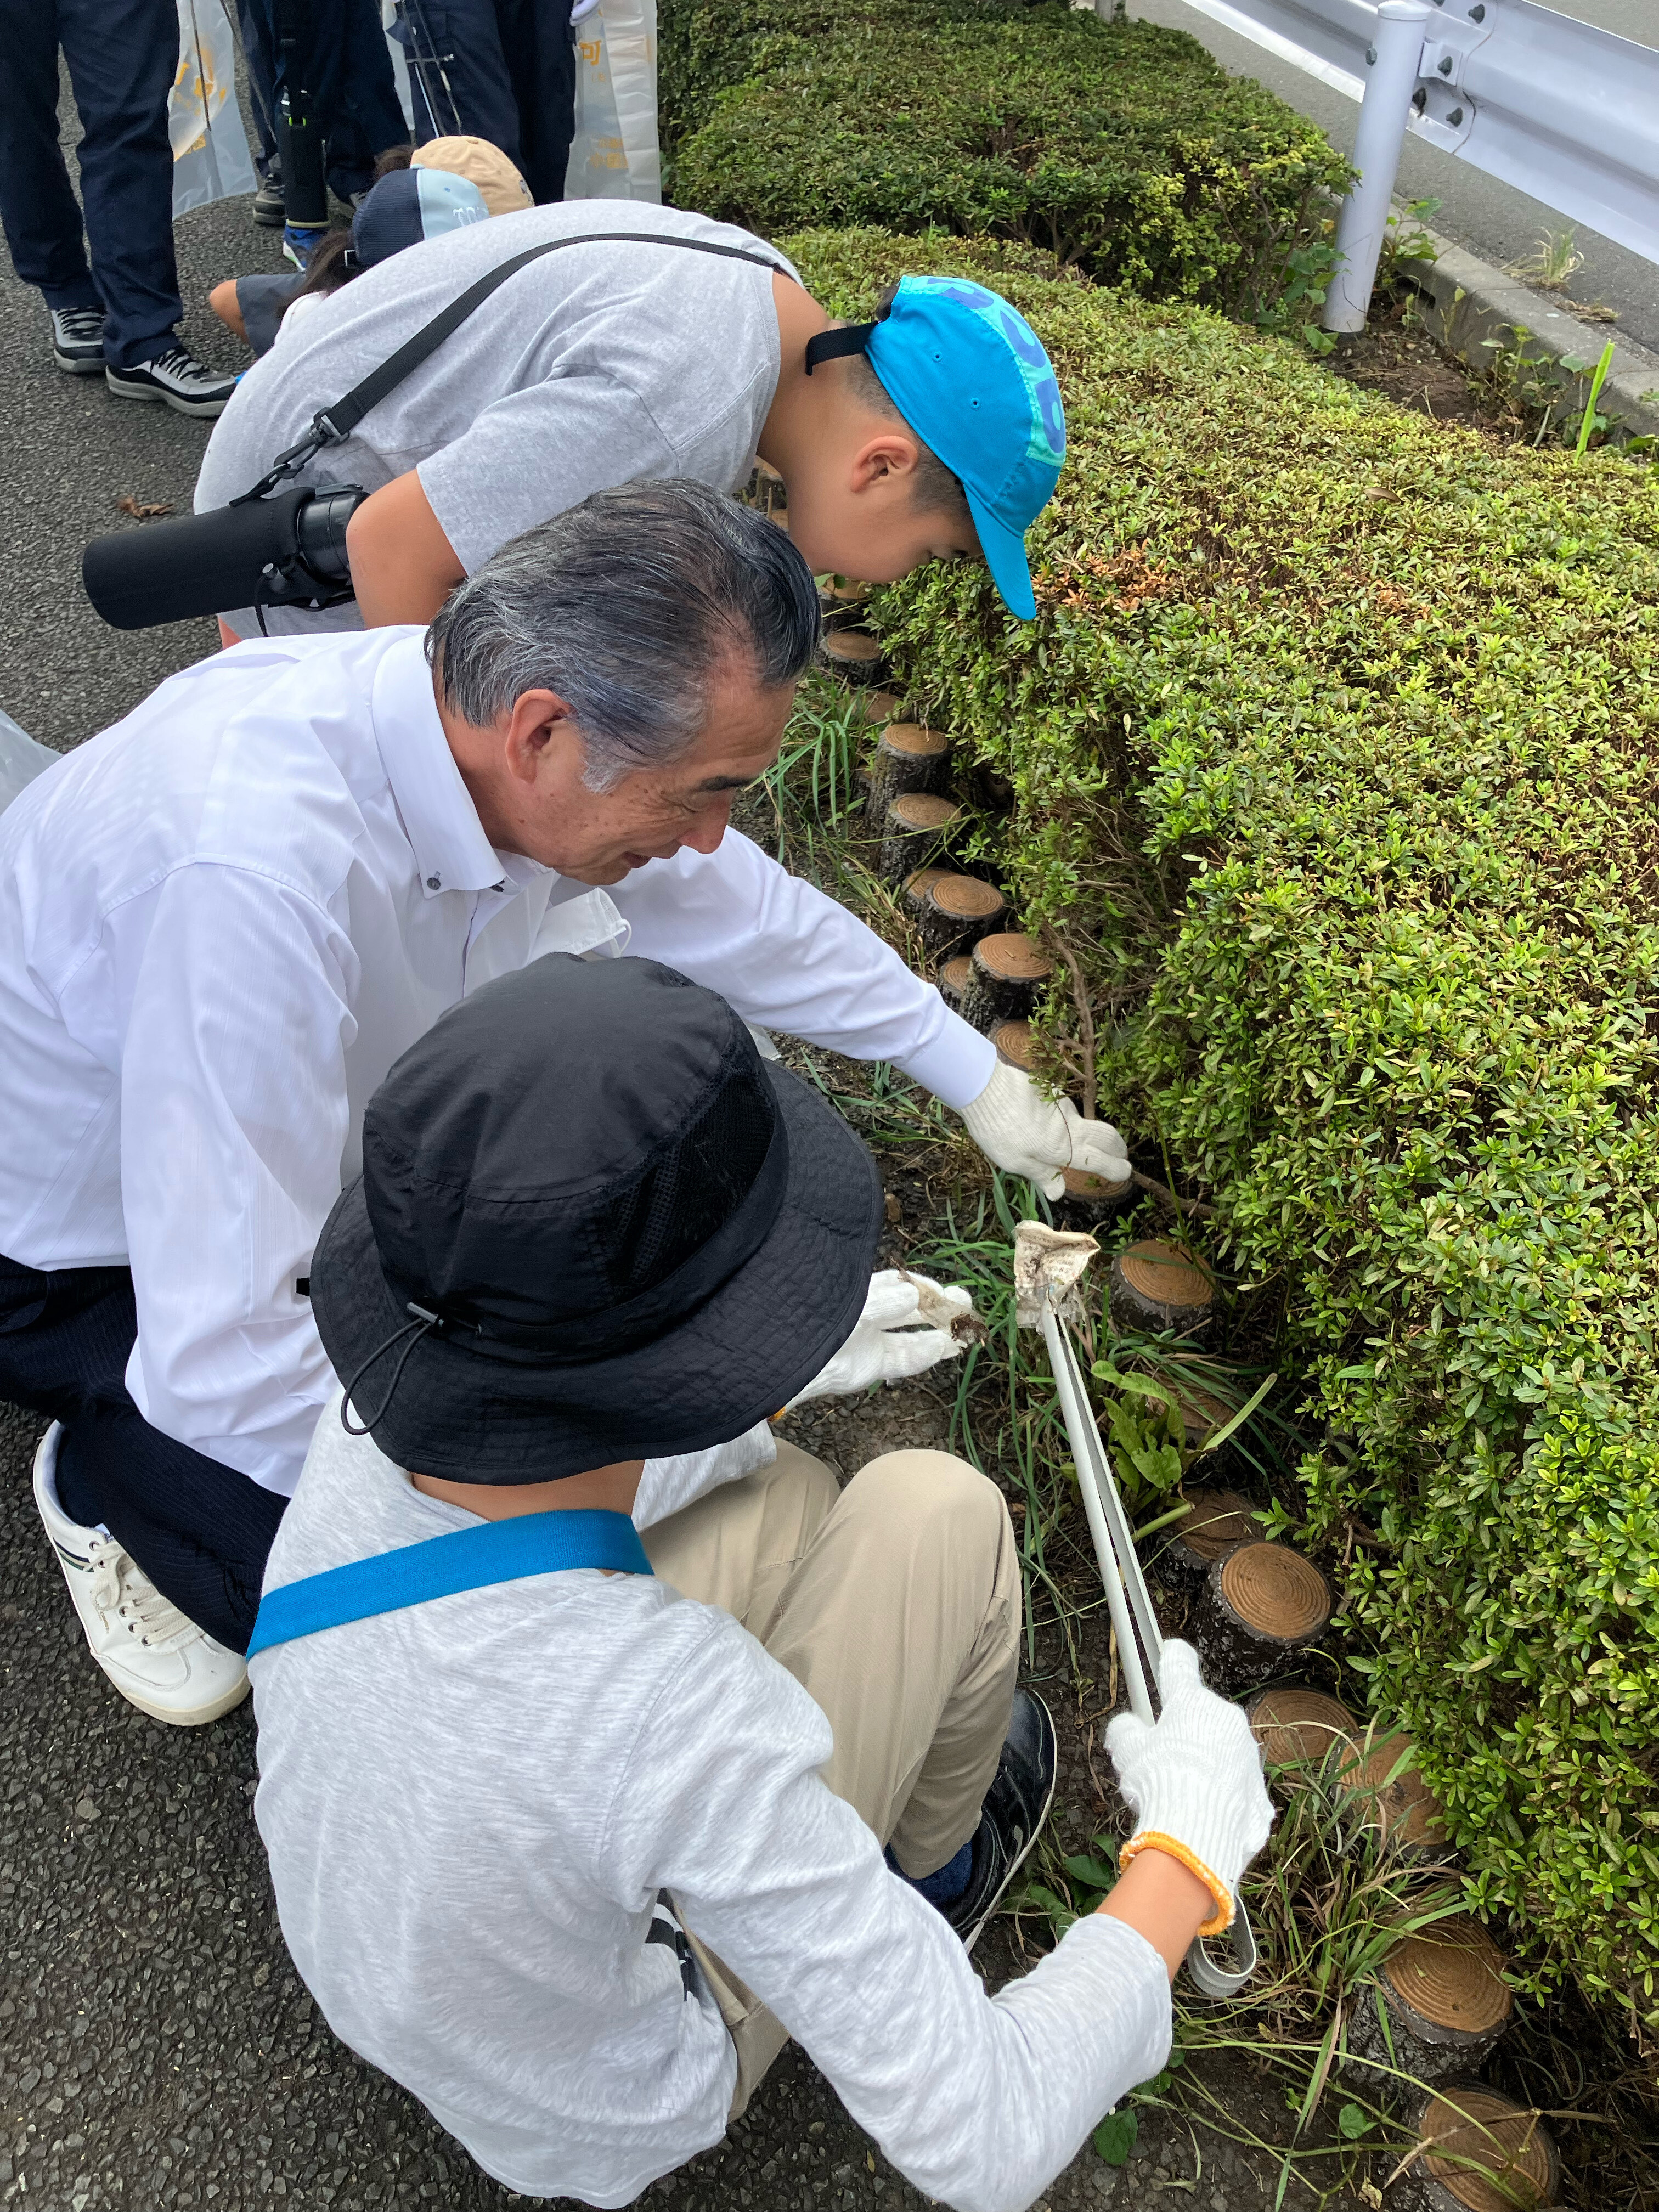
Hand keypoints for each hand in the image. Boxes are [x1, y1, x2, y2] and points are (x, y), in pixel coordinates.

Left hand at [786, 1270, 974, 1407]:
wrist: (785, 1360)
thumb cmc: (814, 1321)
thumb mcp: (849, 1307)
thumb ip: (879, 1303)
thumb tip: (913, 1296)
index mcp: (859, 1292)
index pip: (897, 1284)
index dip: (921, 1286)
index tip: (941, 1289)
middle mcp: (866, 1315)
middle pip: (910, 1309)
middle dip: (938, 1306)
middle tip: (965, 1302)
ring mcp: (869, 1341)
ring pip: (911, 1335)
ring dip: (938, 1332)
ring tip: (964, 1330)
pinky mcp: (869, 1367)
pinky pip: (902, 1360)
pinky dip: (924, 1355)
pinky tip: (945, 1348)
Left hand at [956, 1059, 1129, 1200]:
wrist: (985, 1087)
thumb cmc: (999, 1131)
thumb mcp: (1016, 1162)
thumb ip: (1041, 1175)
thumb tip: (1059, 1193)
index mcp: (1064, 1149)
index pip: (1101, 1161)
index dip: (1117, 1169)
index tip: (1126, 1172)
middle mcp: (1071, 1125)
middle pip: (1107, 1135)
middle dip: (1118, 1146)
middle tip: (1120, 1154)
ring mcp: (1063, 1105)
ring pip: (1083, 1120)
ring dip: (1085, 1132)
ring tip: (1069, 1142)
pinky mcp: (1052, 1090)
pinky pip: (1063, 1109)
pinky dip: (1061, 1119)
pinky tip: (1043, 1122)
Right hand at [1104, 1641, 1272, 1935]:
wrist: (1197, 1835)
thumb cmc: (1159, 1783)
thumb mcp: (1126, 1751)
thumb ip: (1125, 1730)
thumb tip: (1128, 1726)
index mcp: (1192, 1702)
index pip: (1180, 1665)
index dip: (1171, 1656)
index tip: (1170, 1649)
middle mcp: (1226, 1720)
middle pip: (1202, 1715)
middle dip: (1185, 1729)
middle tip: (1162, 1756)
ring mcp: (1247, 1755)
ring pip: (1221, 1750)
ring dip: (1205, 1762)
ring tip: (1182, 1792)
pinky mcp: (1258, 1790)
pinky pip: (1234, 1785)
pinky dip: (1220, 1793)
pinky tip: (1201, 1811)